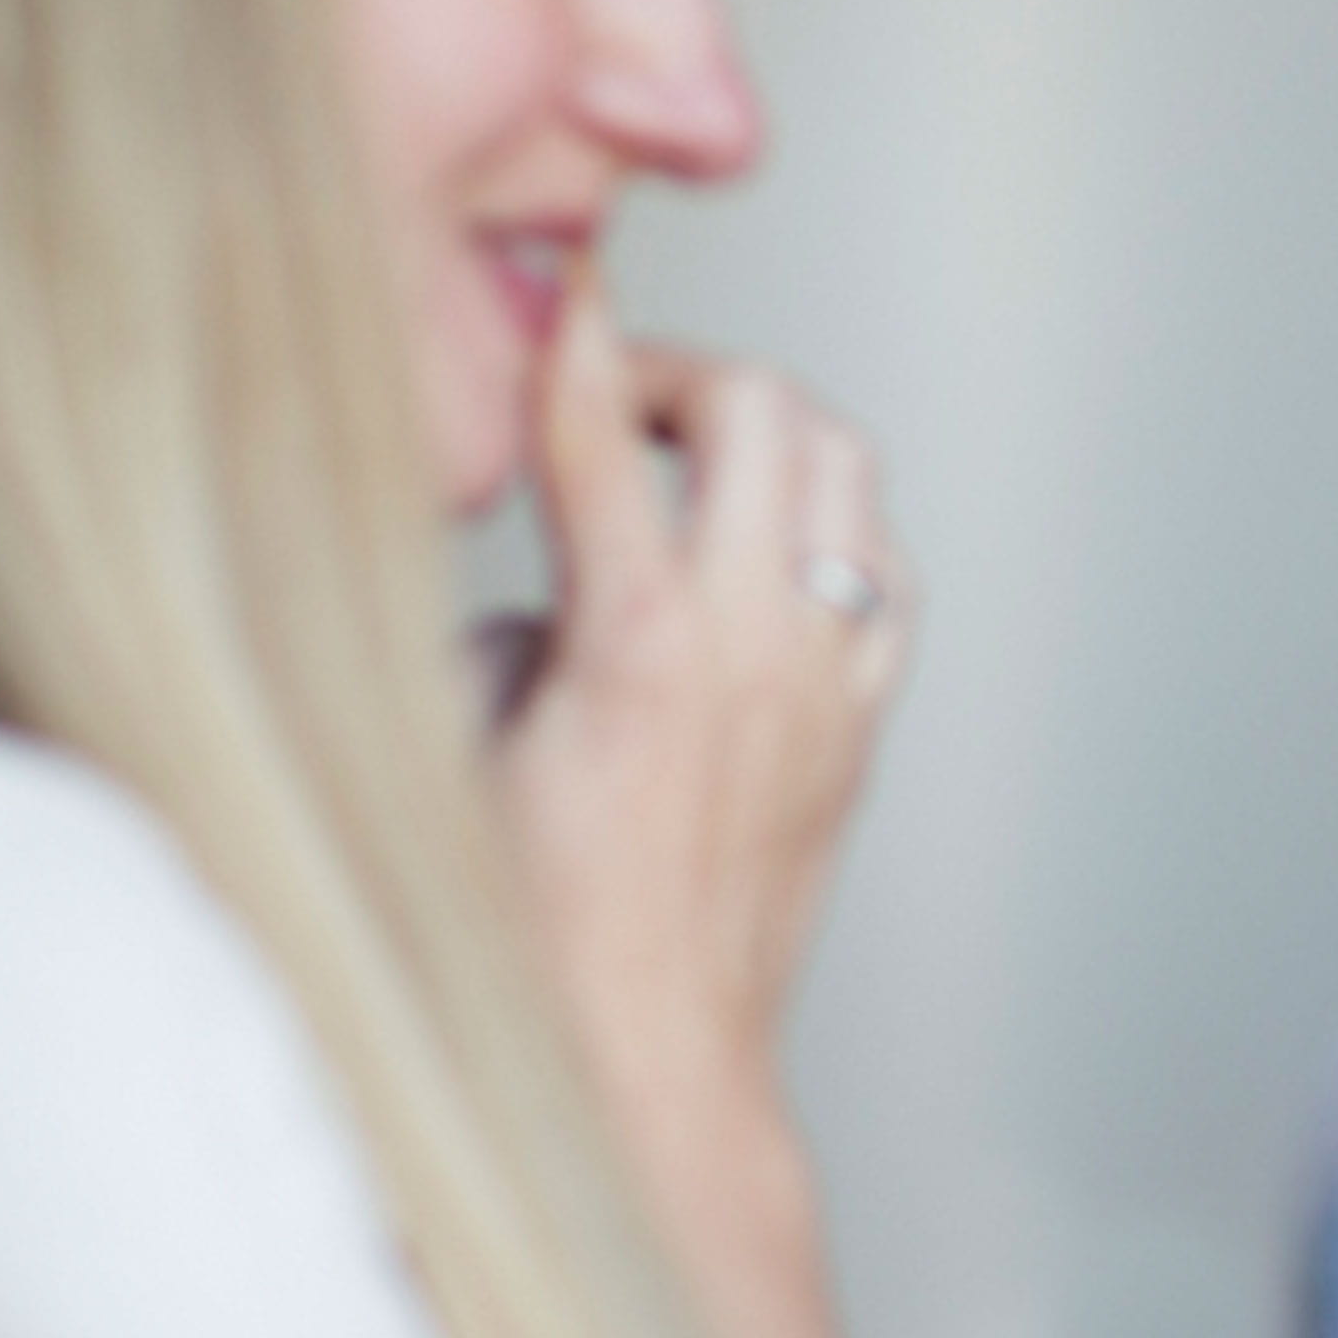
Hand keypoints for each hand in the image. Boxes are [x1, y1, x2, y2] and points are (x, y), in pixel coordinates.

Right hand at [489, 260, 910, 1337]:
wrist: (649, 1056)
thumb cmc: (530, 933)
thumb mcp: (454, 753)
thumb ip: (494, 630)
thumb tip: (542, 574)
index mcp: (638, 645)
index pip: (602, 433)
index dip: (579, 335)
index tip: (564, 280)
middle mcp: (760, 645)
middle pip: (766, 413)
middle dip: (687, 373)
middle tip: (614, 401)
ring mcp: (833, 682)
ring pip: (847, 476)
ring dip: (773, 436)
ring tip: (688, 462)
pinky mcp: (867, 724)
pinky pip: (883, 570)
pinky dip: (833, 524)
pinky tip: (766, 548)